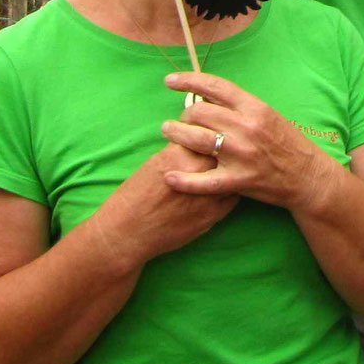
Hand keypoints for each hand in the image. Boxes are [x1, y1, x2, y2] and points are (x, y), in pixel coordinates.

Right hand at [111, 141, 236, 262]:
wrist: (129, 230)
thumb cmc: (137, 194)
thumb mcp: (156, 161)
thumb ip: (181, 150)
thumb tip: (200, 141)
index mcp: (180, 154)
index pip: (207, 133)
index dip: (211, 134)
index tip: (211, 135)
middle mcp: (197, 171)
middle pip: (224, 151)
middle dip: (224, 150)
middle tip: (223, 151)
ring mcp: (208, 194)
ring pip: (233, 173)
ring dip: (231, 171)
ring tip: (228, 170)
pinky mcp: (213, 215)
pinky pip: (233, 196)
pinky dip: (231, 190)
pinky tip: (224, 188)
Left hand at [161, 72, 335, 210]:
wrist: (307, 175)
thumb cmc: (286, 142)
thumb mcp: (267, 115)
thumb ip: (239, 107)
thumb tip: (206, 96)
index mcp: (254, 108)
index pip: (215, 86)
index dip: (189, 80)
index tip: (170, 80)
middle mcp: (246, 127)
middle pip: (201, 112)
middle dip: (184, 114)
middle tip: (180, 119)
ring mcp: (241, 155)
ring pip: (197, 139)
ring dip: (176, 134)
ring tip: (169, 132)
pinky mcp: (238, 180)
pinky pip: (203, 181)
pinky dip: (183, 180)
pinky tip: (170, 177)